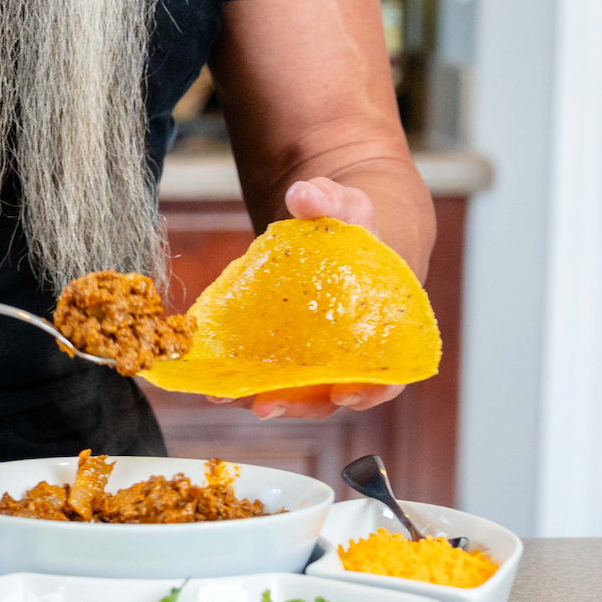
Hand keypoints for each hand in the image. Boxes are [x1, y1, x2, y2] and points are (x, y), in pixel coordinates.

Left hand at [224, 174, 406, 421]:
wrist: (334, 233)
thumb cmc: (353, 228)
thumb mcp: (348, 208)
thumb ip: (328, 200)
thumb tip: (303, 195)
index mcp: (382, 331)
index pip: (388, 376)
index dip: (373, 391)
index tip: (348, 395)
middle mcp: (351, 356)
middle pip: (332, 397)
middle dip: (299, 407)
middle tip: (266, 406)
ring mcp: (316, 360)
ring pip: (296, 395)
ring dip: (263, 401)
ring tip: (224, 396)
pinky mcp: (286, 353)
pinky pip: (268, 377)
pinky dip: (244, 384)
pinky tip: (213, 383)